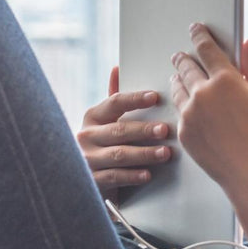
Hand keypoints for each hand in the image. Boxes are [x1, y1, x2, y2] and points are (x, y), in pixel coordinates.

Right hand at [77, 66, 170, 202]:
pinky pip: (114, 177)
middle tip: (165, 130)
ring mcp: (87, 159)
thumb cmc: (103, 144)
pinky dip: (132, 176)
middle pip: (119, 130)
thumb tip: (117, 68)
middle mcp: (87, 136)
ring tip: (165, 153)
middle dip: (144, 130)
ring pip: (119, 155)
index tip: (155, 97)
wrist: (81, 179)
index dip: (135, 99)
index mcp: (93, 116)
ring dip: (144, 154)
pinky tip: (148, 174)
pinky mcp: (91, 180)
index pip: (115, 102)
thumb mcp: (105, 121)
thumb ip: (114, 99)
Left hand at [170, 23, 247, 194]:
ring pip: (177, 87)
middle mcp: (203, 94)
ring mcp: (190, 114)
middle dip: (184, 57)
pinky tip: (187, 104)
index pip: (206, 48)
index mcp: (226, 80)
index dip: (200, 35)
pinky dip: (181, 102)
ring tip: (181, 76)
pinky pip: (178, 110)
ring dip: (179, 78)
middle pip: (186, 66)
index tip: (196, 29)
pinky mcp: (184, 133)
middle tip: (183, 54)